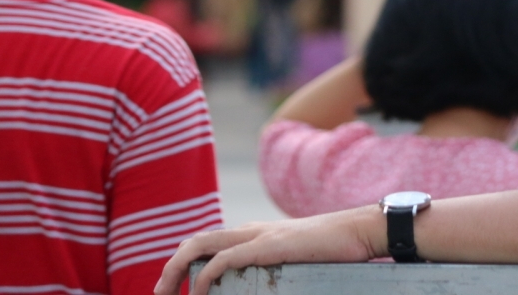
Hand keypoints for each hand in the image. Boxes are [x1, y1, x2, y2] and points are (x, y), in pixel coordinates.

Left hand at [154, 208, 382, 294]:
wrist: (358, 231)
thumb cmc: (333, 249)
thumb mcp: (294, 259)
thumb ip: (272, 268)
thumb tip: (259, 286)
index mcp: (254, 234)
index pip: (207, 243)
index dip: (183, 263)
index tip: (173, 290)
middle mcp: (250, 230)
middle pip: (196, 241)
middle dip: (171, 268)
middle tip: (159, 294)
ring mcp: (259, 235)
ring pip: (203, 244)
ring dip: (178, 269)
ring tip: (166, 292)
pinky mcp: (270, 245)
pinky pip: (227, 257)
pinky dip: (207, 273)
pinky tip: (199, 290)